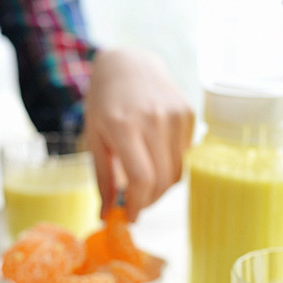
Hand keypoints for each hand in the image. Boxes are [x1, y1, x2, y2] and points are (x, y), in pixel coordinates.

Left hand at [83, 48, 193, 221]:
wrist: (127, 64)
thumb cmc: (104, 103)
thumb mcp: (94, 139)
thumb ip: (102, 179)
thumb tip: (106, 216)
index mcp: (123, 125)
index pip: (141, 178)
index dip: (137, 205)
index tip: (130, 217)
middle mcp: (153, 119)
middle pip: (162, 180)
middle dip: (148, 201)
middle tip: (135, 205)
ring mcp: (175, 115)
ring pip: (177, 172)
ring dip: (161, 188)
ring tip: (144, 183)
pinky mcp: (189, 113)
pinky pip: (185, 156)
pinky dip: (171, 167)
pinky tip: (155, 158)